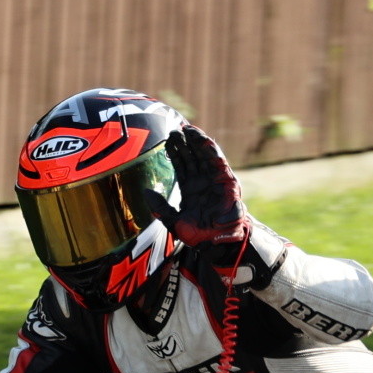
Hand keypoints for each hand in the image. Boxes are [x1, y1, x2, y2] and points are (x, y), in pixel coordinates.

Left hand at [157, 125, 248, 251]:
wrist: (217, 243)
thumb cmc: (198, 236)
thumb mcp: (174, 222)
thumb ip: (161, 208)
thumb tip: (146, 192)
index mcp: (190, 189)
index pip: (181, 166)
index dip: (175, 152)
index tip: (167, 139)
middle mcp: (202, 182)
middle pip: (192, 157)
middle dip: (184, 143)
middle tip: (174, 130)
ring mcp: (214, 180)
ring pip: (204, 155)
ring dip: (196, 142)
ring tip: (187, 129)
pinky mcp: (227, 181)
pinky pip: (218, 161)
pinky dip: (210, 149)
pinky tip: (201, 138)